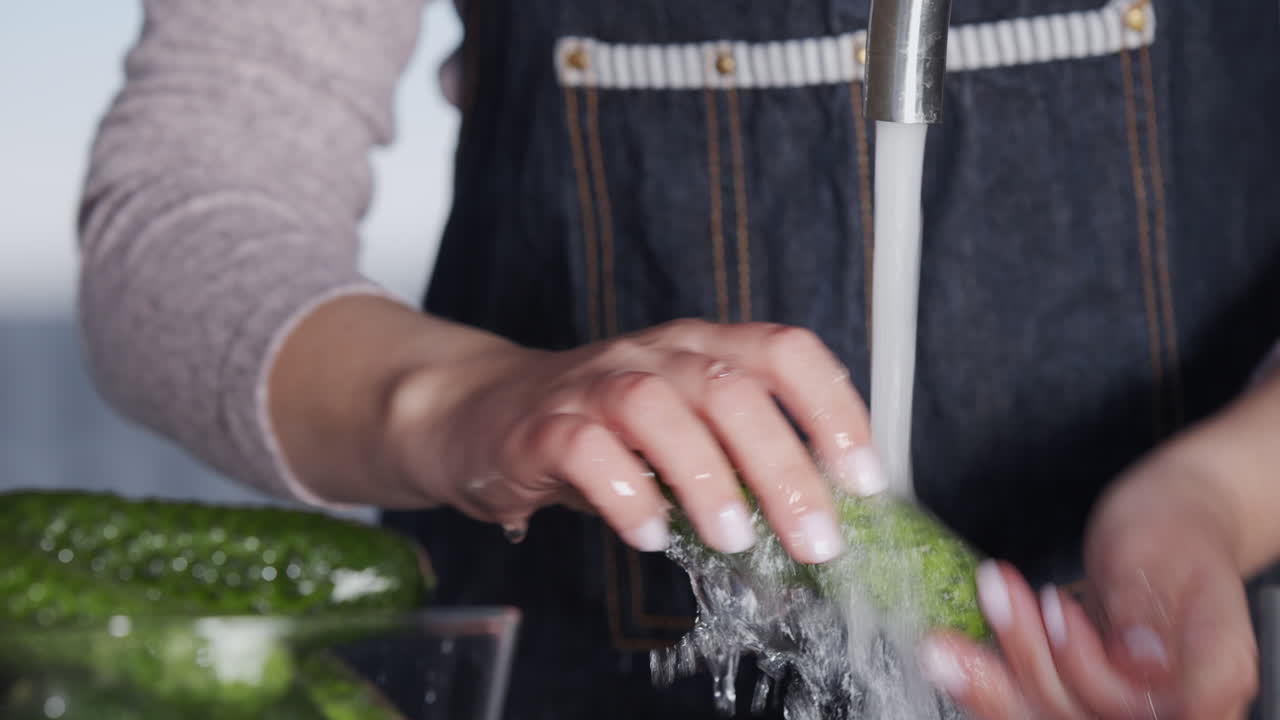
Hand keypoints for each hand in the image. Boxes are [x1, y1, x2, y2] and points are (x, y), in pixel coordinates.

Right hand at [378, 318, 886, 563]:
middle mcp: (654, 355)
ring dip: (708, 478)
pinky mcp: (542, 425)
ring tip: (735, 541)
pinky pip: (586, 449)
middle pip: (732, 390)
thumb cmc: (599, 432)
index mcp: (701, 349)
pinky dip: (625, 494)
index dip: (833, 409)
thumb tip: (816, 533)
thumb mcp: (681, 435)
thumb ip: (738, 468)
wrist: (480, 413)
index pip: (784, 351)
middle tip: (817, 541)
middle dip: (786, 469)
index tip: (866, 480)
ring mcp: (594, 384)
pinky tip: (648, 534)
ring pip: (659, 408)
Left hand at [918, 452, 1257, 717]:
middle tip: (991, 600)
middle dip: (1030, 660)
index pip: (1158, 706)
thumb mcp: (1159, 553)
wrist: (1170, 524)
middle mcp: (1175, 702)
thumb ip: (1145, 611)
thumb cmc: (1174, 529)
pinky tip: (961, 657)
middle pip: (1093, 716)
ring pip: (1055, 716)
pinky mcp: (1088, 698)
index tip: (1056, 610)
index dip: (1098, 672)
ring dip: (999, 674)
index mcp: (1214, 671)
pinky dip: (996, 680)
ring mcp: (1130, 705)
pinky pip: (1038, 705)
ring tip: (955, 634)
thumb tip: (1142, 661)